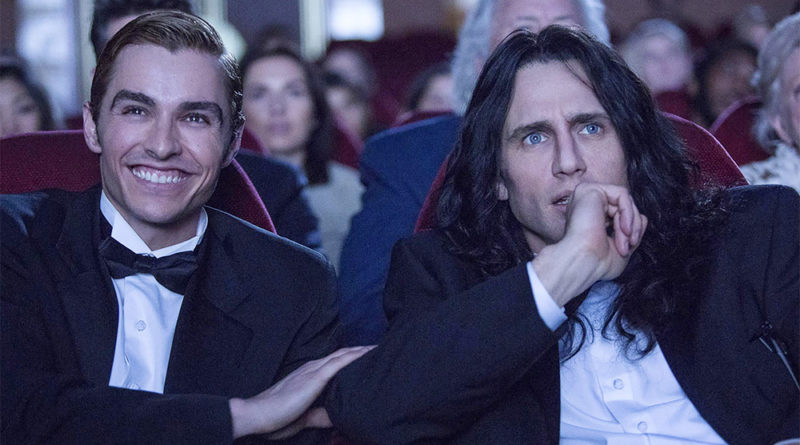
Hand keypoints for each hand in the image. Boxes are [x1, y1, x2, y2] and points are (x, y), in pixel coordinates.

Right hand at [230, 345, 374, 438]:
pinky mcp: (315, 378)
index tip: (366, 357)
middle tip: (378, 348)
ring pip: (343, 355)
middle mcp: (312, 369)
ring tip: (378, 348)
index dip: (350, 358)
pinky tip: (367, 353)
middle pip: (342, 354)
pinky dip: (355, 356)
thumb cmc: (275, 418)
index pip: (334, 363)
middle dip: (360, 350)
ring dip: (361, 350)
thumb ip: (318, 415)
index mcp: (308, 376)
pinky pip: (339, 363)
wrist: (258, 415)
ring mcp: (313, 371)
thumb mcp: (302, 417)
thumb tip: (334, 418)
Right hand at [533, 183, 646, 305]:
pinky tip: (624, 229)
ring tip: (626, 241)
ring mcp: (586, 195)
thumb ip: (631, 231)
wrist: (582, 263)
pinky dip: (628, 212)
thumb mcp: (621, 247)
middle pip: (622, 206)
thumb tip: (643, 217)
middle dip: (633, 226)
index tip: (628, 248)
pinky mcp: (590, 189)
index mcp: (588, 217)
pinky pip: (622, 194)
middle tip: (630, 244)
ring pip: (624, 200)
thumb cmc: (597, 263)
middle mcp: (584, 204)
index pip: (618, 213)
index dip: (630, 229)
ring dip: (632, 223)